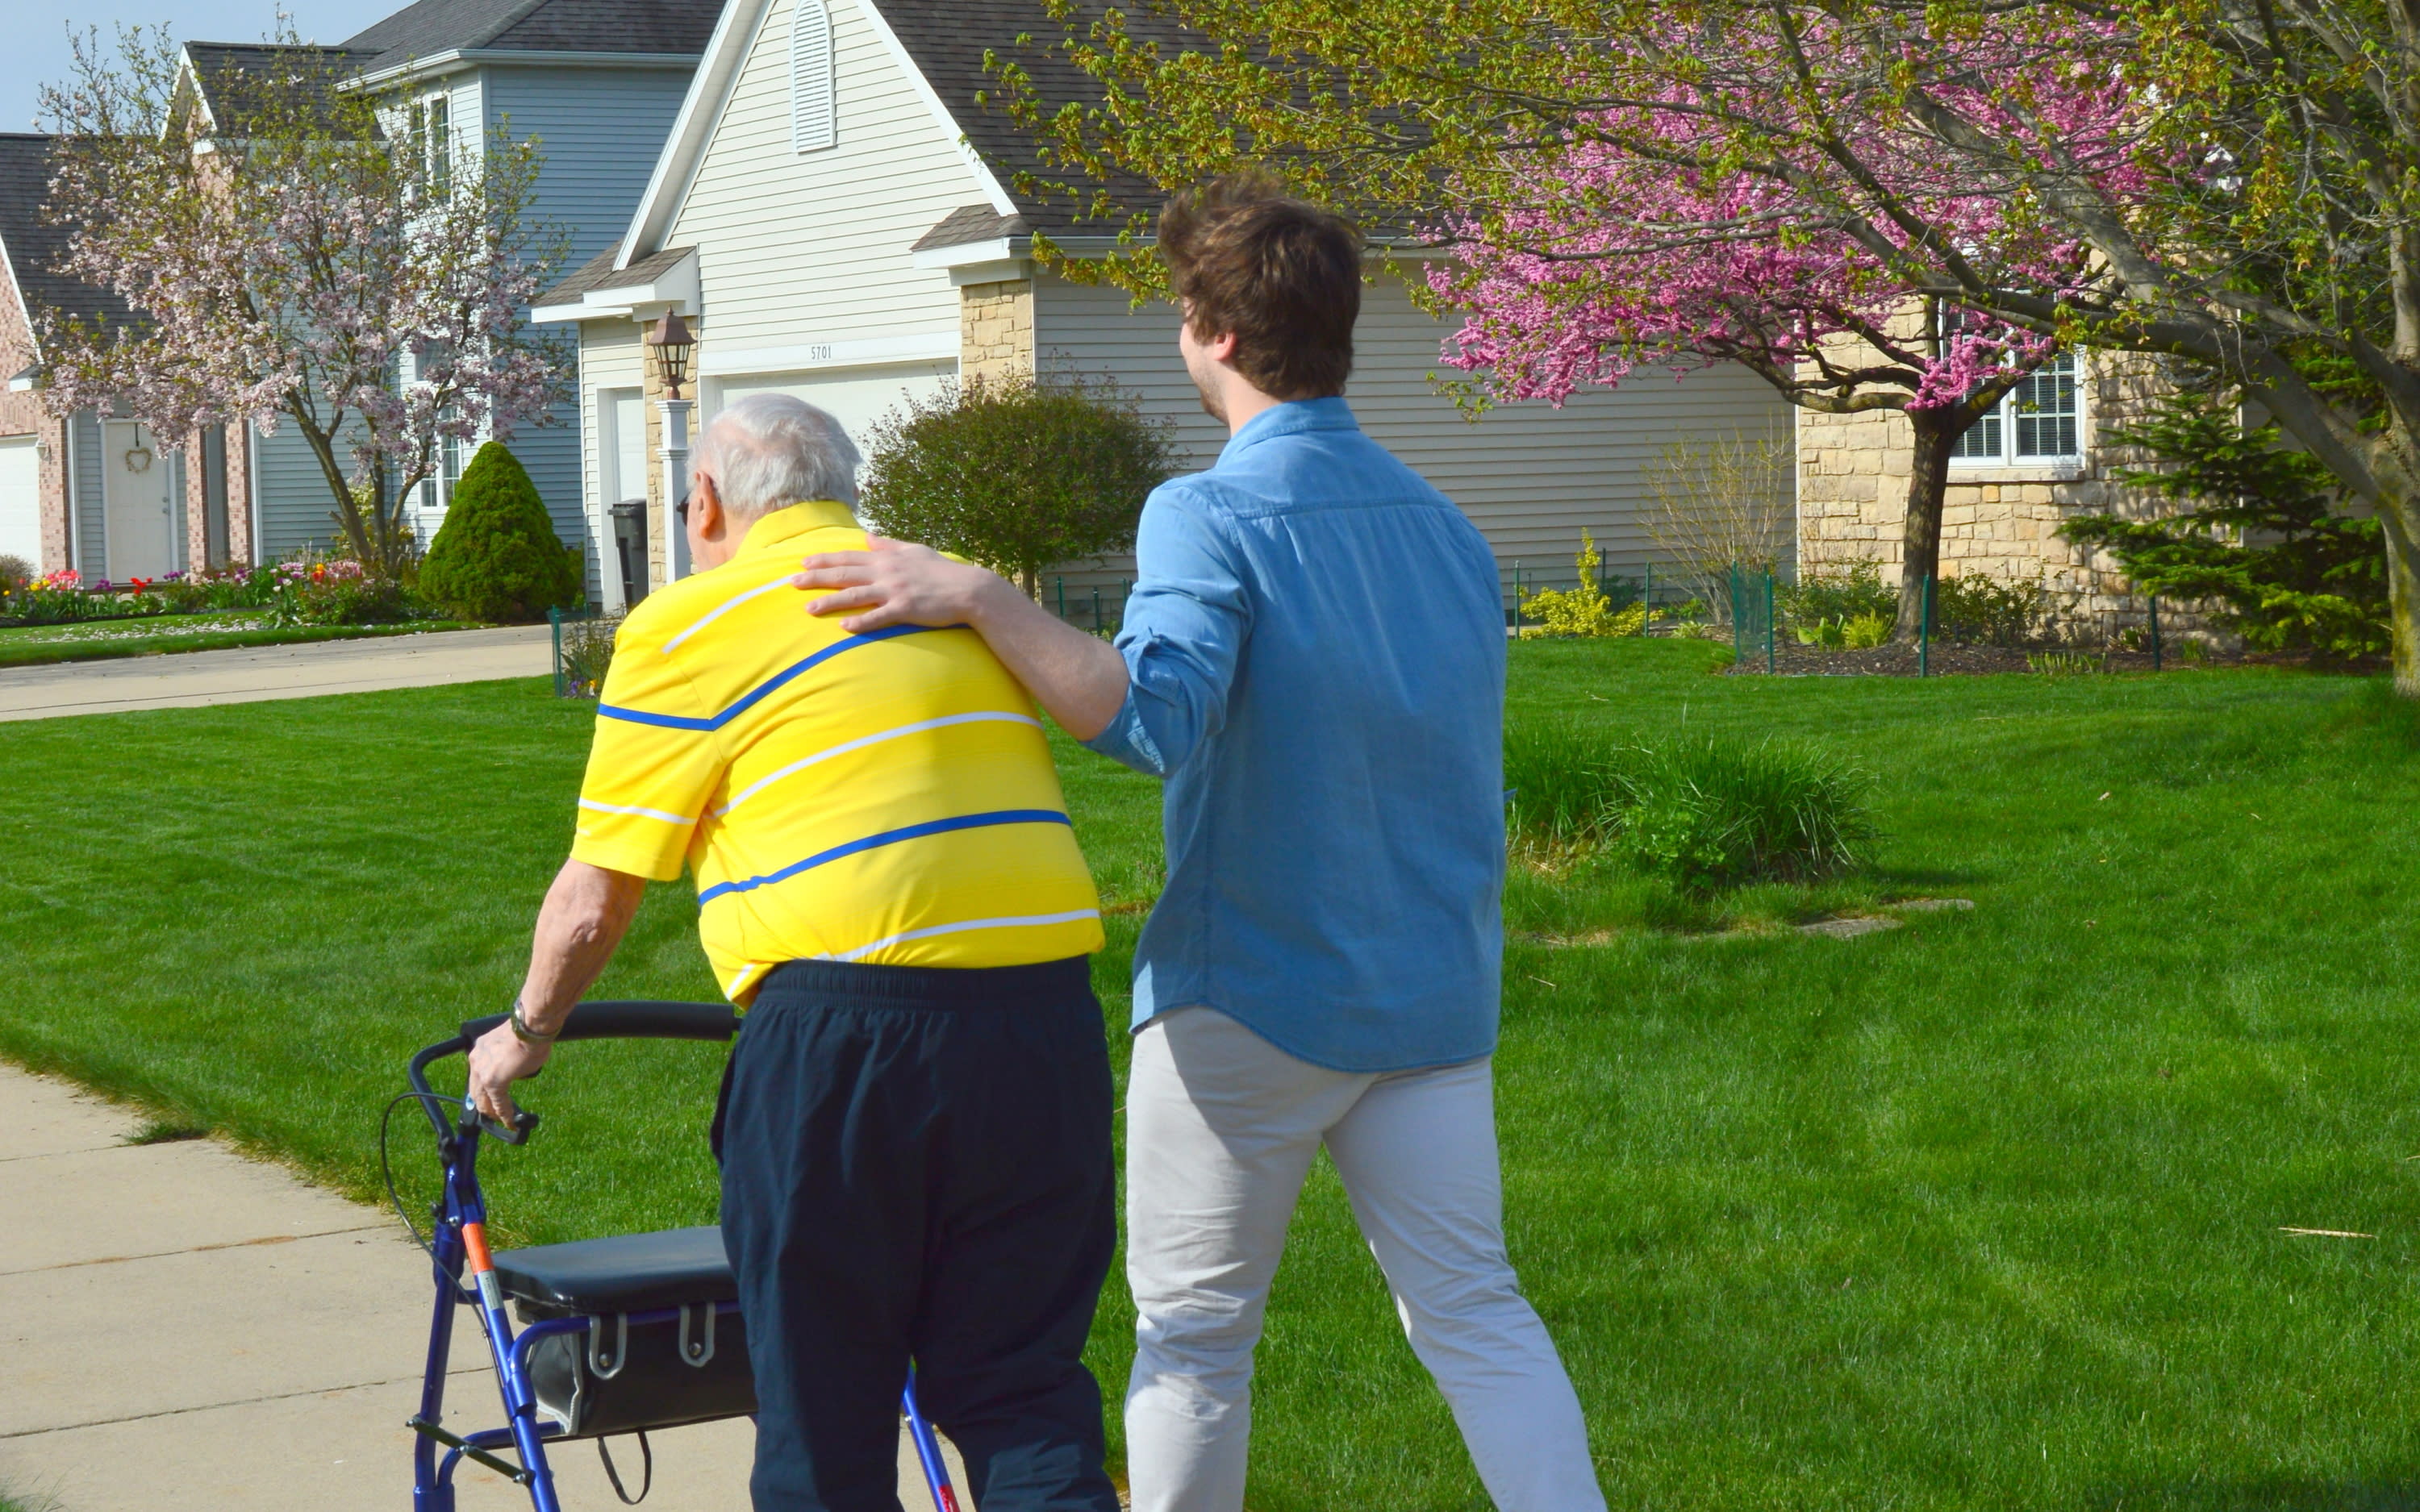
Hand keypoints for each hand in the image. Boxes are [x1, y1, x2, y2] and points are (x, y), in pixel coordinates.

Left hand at [466, 1020, 551, 1123]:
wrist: (530, 1028)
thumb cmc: (528, 1032)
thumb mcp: (510, 1045)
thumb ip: (506, 1060)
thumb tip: (515, 1069)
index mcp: (480, 1050)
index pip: (478, 1075)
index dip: (484, 1089)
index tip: (492, 1097)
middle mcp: (476, 1061)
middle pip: (475, 1090)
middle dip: (484, 1104)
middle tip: (494, 1113)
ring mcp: (482, 1072)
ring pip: (482, 1099)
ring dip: (492, 1111)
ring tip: (501, 1119)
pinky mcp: (493, 1082)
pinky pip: (498, 1103)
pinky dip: (504, 1114)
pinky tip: (510, 1122)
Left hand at [790, 535, 1012, 633]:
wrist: (969, 589)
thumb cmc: (943, 572)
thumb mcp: (915, 551)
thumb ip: (889, 544)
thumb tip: (869, 537)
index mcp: (887, 559)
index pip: (849, 557)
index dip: (824, 559)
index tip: (803, 562)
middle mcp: (886, 572)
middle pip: (844, 574)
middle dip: (816, 577)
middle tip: (791, 582)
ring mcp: (895, 591)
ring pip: (855, 595)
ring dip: (830, 602)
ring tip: (808, 608)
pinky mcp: (905, 609)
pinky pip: (878, 617)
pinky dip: (861, 621)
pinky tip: (844, 627)